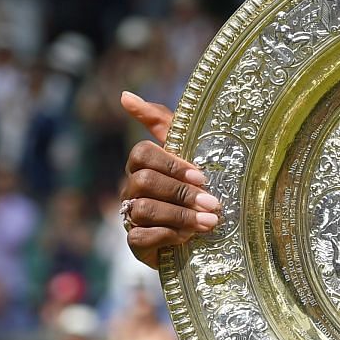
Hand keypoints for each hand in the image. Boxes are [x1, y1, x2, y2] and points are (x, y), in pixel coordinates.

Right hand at [119, 90, 221, 269]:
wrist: (205, 232)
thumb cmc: (197, 185)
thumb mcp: (188, 149)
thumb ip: (162, 122)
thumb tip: (125, 96)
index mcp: (144, 165)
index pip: (142, 154)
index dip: (171, 164)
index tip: (202, 176)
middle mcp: (132, 188)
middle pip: (144, 181)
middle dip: (182, 193)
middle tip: (213, 204)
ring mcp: (131, 216)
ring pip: (143, 209)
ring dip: (180, 216)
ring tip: (209, 223)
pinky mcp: (136, 243)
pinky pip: (139, 237)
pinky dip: (166, 236)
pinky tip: (187, 238)